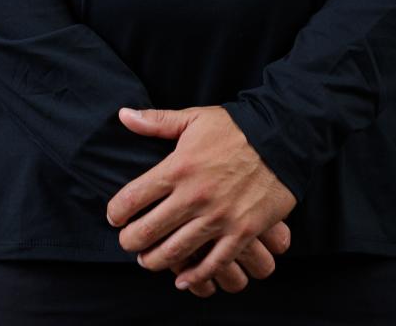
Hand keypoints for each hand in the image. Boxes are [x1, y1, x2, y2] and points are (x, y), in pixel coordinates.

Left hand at [105, 104, 297, 296]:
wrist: (281, 138)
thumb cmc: (235, 128)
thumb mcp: (194, 118)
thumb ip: (156, 121)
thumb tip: (123, 115)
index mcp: (178, 167)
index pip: (132, 198)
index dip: (116, 212)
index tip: (114, 217)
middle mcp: (194, 196)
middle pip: (148, 231)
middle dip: (130, 242)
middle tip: (127, 243)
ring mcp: (218, 218)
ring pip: (175, 252)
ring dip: (155, 261)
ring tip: (147, 260)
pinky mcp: (241, 232)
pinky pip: (213, 264)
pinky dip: (194, 277)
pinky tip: (183, 279)